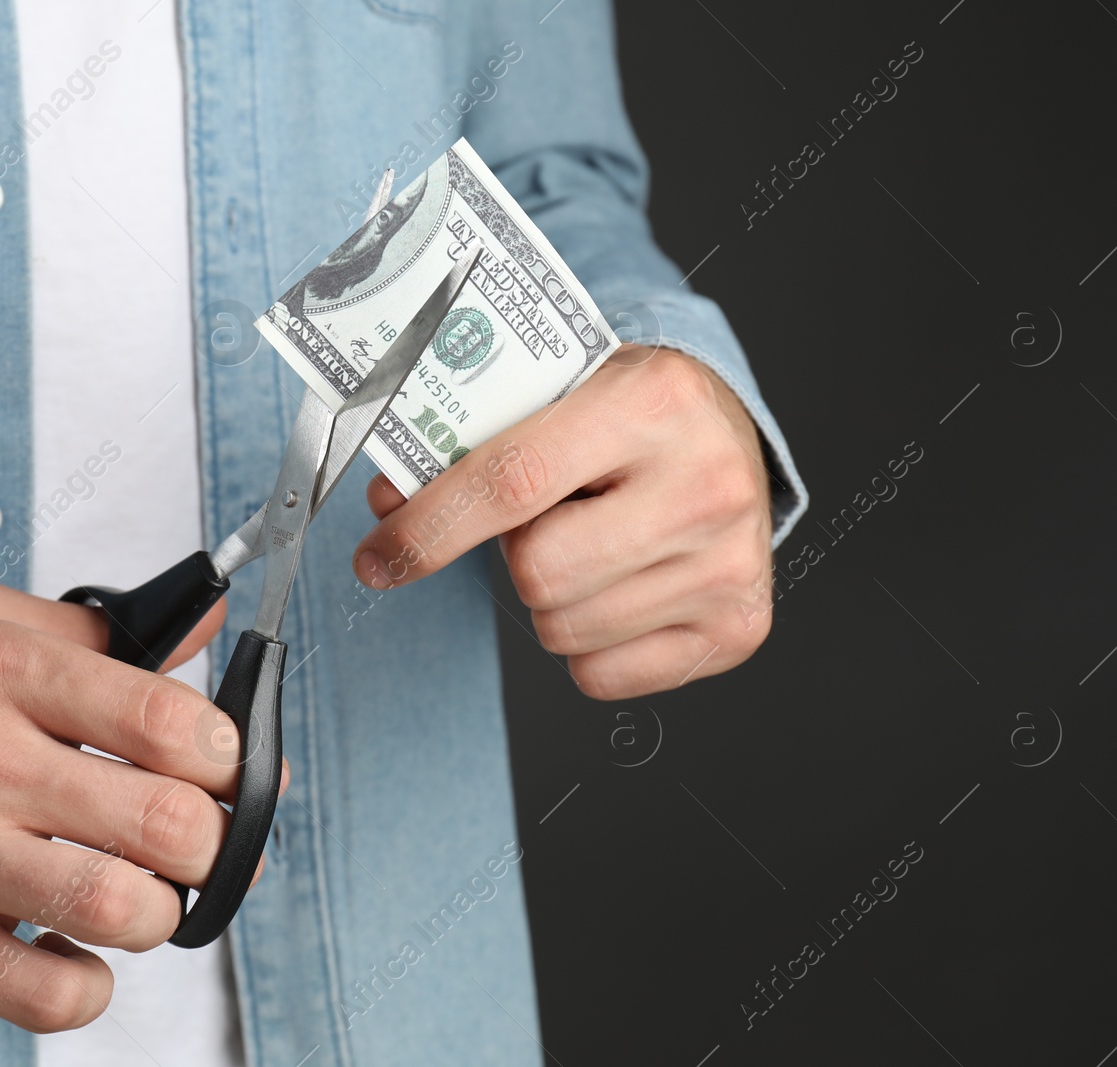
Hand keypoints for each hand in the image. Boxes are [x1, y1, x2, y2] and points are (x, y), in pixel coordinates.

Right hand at [0, 581, 281, 1032]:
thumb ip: (93, 627)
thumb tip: (205, 631)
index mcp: (2, 671)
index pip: (167, 718)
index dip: (225, 755)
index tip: (221, 771)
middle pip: (166, 820)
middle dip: (211, 843)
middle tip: (193, 844)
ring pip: (123, 908)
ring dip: (158, 914)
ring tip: (138, 898)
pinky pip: (53, 994)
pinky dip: (89, 985)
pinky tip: (75, 951)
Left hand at [353, 344, 774, 699]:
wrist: (728, 438)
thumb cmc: (628, 417)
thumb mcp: (558, 394)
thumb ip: (471, 442)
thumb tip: (388, 503)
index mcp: (652, 401)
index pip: (513, 480)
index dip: (431, 526)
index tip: (379, 558)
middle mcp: (705, 484)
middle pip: (539, 572)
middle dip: (515, 557)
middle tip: (544, 524)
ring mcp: (729, 563)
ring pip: (565, 631)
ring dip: (551, 599)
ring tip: (589, 547)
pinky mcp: (737, 628)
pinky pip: (601, 677)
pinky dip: (588, 645)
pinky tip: (618, 587)